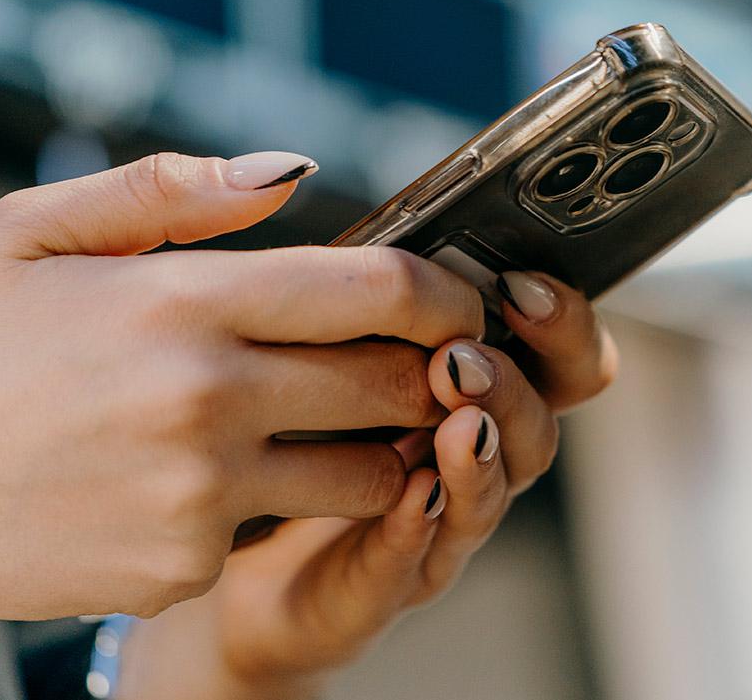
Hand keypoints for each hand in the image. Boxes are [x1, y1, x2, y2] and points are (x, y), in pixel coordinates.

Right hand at [0, 151, 484, 645]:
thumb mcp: (34, 232)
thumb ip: (171, 191)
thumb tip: (293, 173)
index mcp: (180, 300)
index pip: (375, 289)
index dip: (445, 295)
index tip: (461, 302)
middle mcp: (207, 398)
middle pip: (395, 386)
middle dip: (428, 376)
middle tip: (419, 367)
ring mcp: (202, 494)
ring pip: (366, 476)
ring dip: (372, 451)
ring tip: (319, 428)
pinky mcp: (186, 565)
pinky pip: (275, 531)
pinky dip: (267, 508)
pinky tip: (199, 484)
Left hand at [116, 272, 615, 699]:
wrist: (194, 540)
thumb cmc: (237, 415)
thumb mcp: (265, 323)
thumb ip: (283, 254)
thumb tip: (285, 170)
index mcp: (451, 378)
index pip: (549, 345)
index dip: (557, 315)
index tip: (523, 281)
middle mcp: (459, 445)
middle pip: (543, 413)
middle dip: (521, 378)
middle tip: (471, 353)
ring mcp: (429, 518)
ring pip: (494, 486)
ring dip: (486, 448)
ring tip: (462, 416)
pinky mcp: (378, 580)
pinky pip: (415, 559)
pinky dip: (421, 526)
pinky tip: (414, 493)